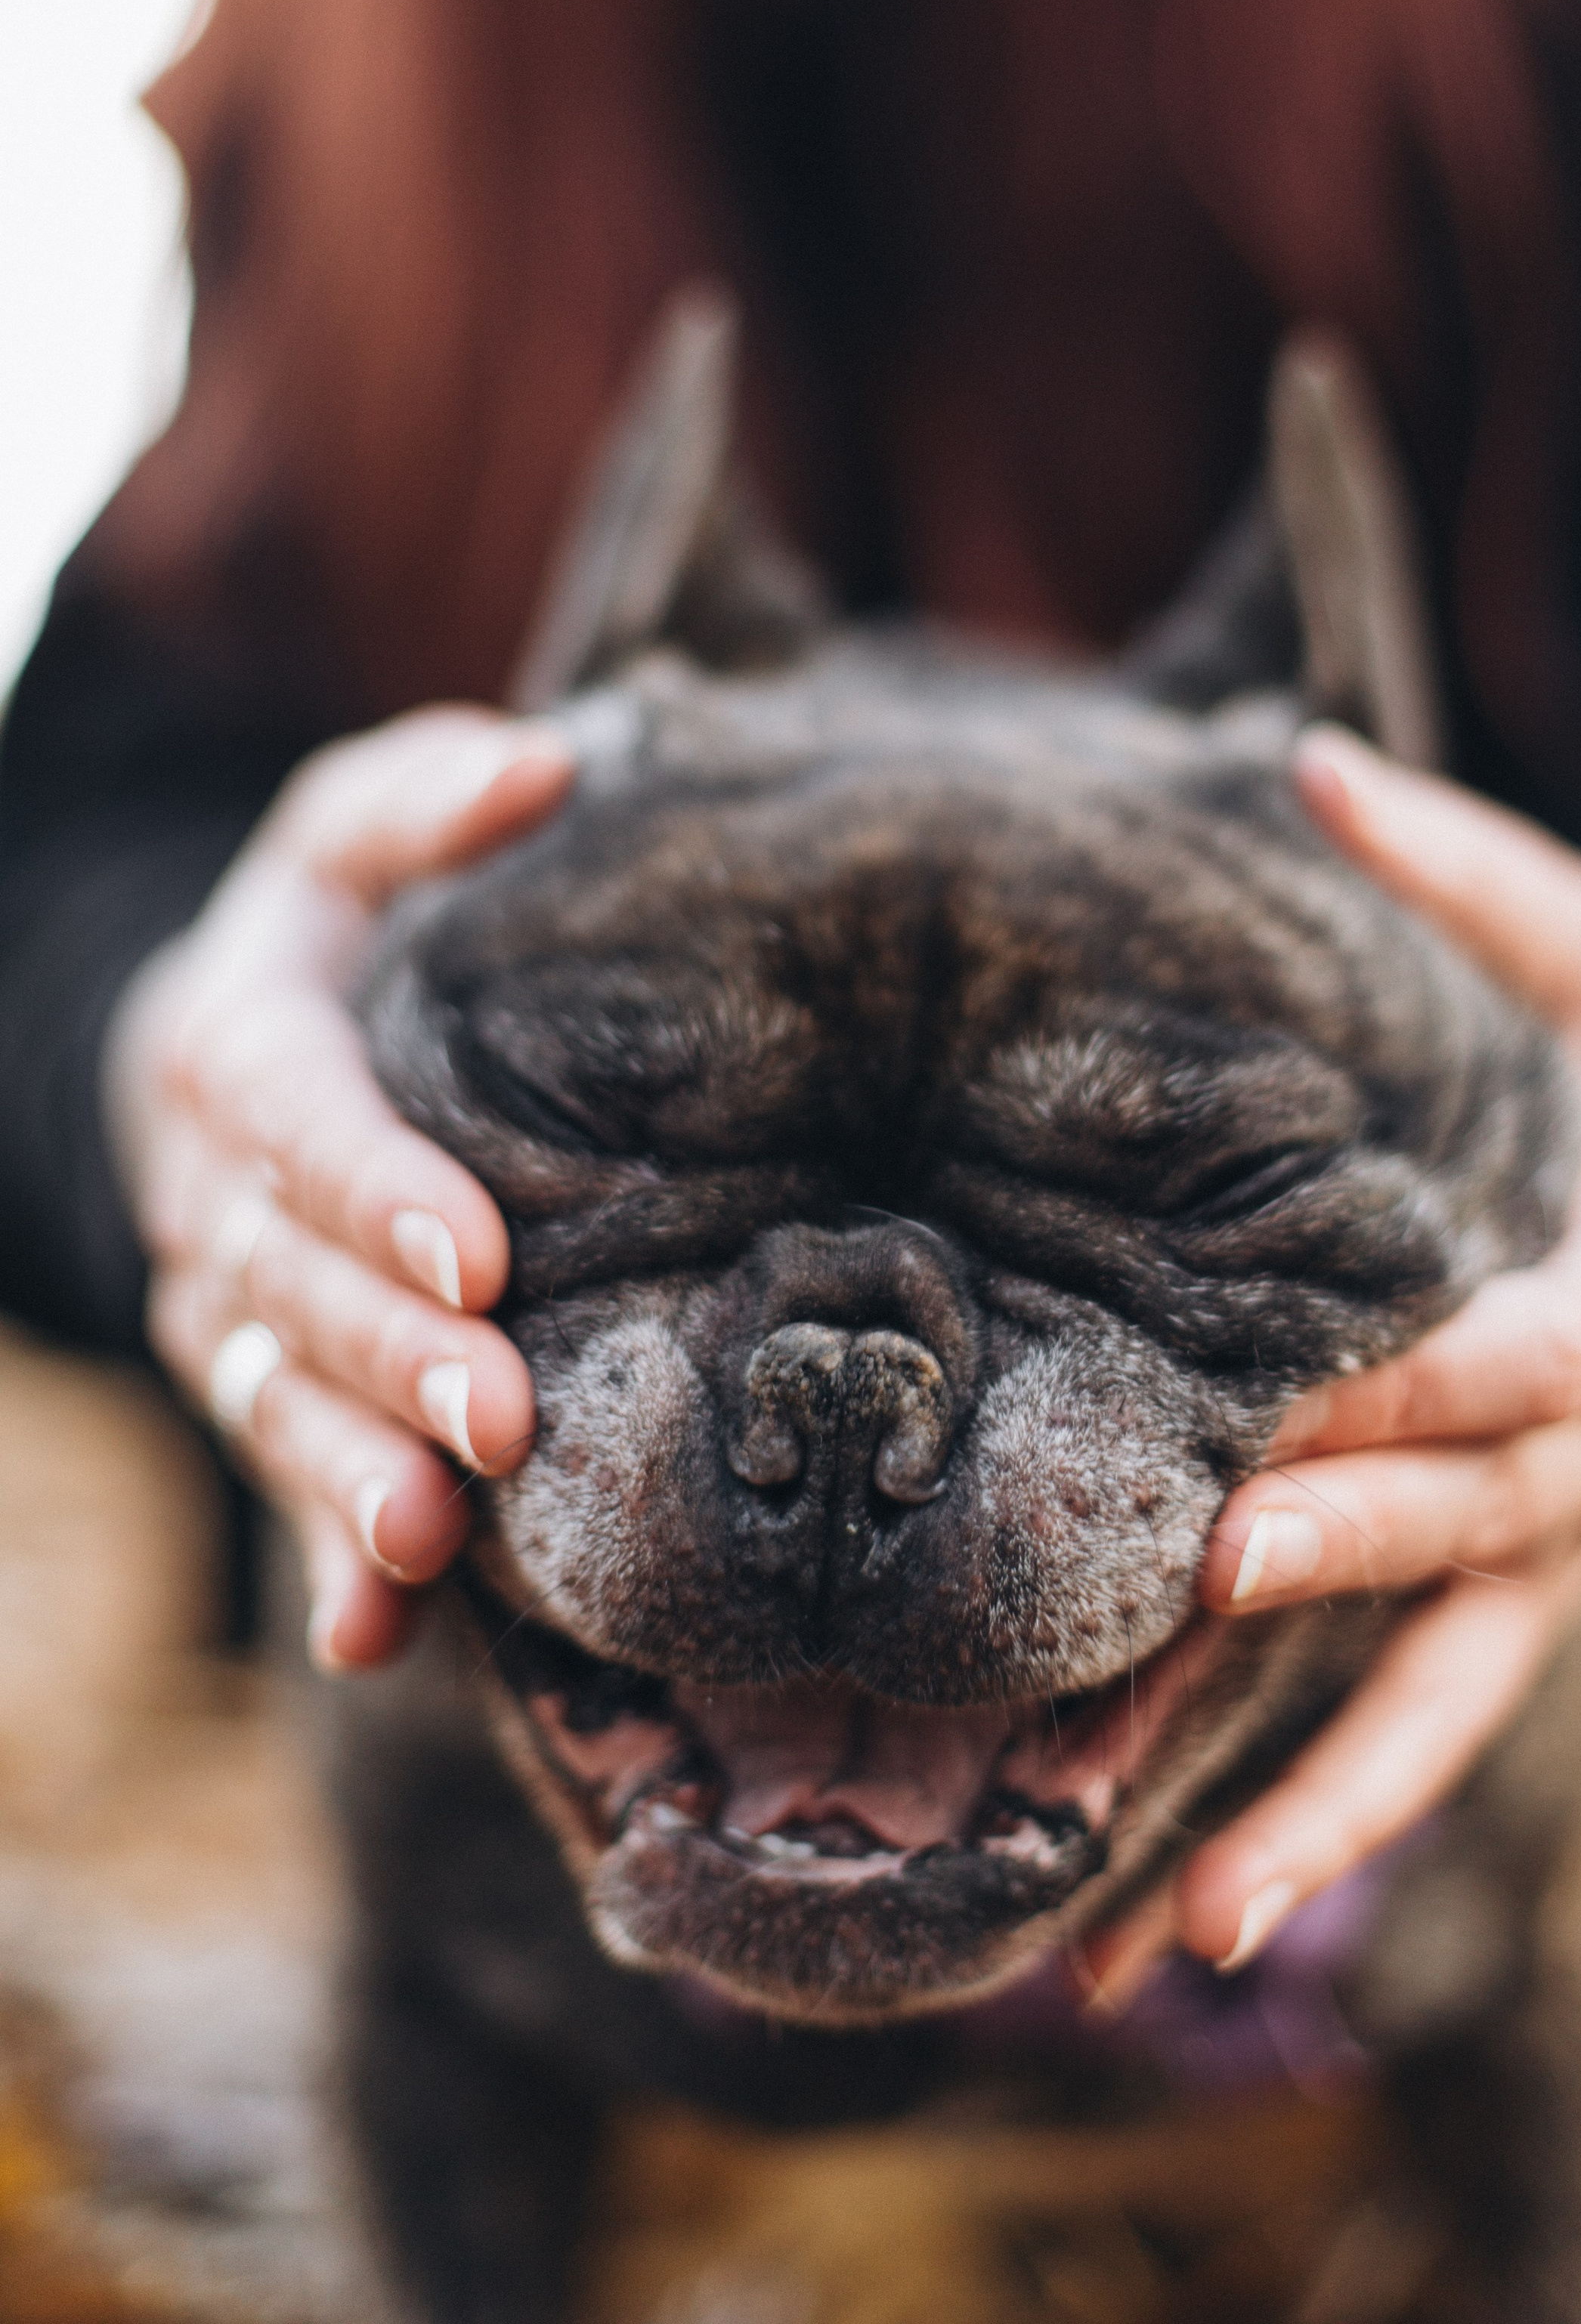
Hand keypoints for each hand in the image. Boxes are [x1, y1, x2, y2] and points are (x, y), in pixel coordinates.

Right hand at [104, 707, 574, 1670]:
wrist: (234, 1055)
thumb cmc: (343, 932)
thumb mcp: (360, 831)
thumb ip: (433, 795)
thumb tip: (549, 764)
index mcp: (238, 1042)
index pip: (293, 1116)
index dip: (372, 1183)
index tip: (477, 1248)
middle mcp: (213, 1190)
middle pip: (290, 1283)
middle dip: (391, 1354)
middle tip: (500, 1413)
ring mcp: (226, 1305)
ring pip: (273, 1400)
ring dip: (350, 1475)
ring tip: (437, 1541)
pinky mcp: (262, 1385)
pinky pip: (285, 1476)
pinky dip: (329, 1560)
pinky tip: (380, 1634)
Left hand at [1083, 725, 1580, 1999]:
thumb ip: (1462, 870)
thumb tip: (1310, 762)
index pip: (1541, 1348)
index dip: (1442, 1374)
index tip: (1308, 1394)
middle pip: (1476, 1521)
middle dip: (1352, 1543)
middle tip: (1213, 1569)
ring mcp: (1544, 1559)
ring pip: (1446, 1692)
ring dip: (1326, 1799)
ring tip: (1188, 1913)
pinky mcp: (1492, 1612)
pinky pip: (1416, 1737)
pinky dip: (1323, 1833)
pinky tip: (1192, 1929)